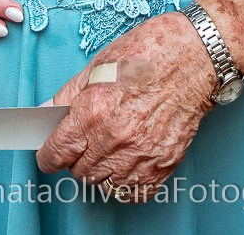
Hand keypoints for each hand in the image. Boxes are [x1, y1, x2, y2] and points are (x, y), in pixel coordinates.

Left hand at [35, 12, 218, 200]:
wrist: (195, 55)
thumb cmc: (150, 52)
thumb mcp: (97, 64)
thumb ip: (68, 95)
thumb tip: (48, 114)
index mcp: (92, 111)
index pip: (56, 153)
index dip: (48, 155)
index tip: (50, 154)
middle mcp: (114, 138)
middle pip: (79, 172)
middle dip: (76, 159)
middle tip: (85, 143)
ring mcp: (141, 154)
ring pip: (105, 184)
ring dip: (102, 171)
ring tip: (109, 149)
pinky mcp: (163, 163)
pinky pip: (135, 191)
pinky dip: (128, 183)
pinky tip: (128, 163)